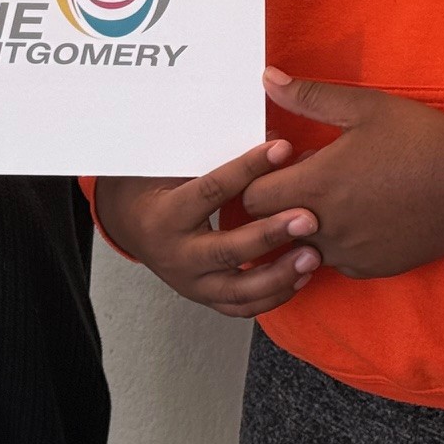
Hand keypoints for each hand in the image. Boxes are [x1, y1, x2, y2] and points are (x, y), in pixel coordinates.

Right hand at [95, 141, 320, 317]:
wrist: (129, 225)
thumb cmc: (156, 188)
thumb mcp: (173, 166)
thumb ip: (216, 156)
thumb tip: (272, 137)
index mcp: (167, 215)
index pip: (212, 191)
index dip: (248, 169)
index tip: (282, 149)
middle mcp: (177, 255)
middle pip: (227, 250)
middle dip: (271, 235)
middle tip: (308, 219)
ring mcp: (191, 283)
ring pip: (238, 289)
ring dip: (279, 275)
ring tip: (313, 256)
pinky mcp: (204, 298)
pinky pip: (242, 306)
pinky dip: (274, 296)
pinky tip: (301, 276)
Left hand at [241, 69, 443, 279]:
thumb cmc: (421, 138)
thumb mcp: (364, 107)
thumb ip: (309, 97)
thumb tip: (267, 79)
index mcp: (316, 185)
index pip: (250, 198)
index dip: (256, 179)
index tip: (278, 162)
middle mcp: (324, 228)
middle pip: (268, 228)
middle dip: (274, 205)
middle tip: (297, 179)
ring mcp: (348, 254)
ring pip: (300, 247)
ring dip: (303, 226)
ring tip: (331, 197)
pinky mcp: (371, 268)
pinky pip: (335, 261)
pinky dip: (335, 243)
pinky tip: (360, 215)